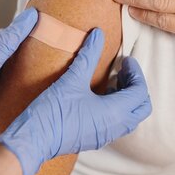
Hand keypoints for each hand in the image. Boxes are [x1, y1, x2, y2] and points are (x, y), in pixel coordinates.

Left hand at [0, 7, 37, 99]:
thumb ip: (13, 35)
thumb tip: (32, 14)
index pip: (12, 37)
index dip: (28, 40)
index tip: (46, 44)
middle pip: (9, 56)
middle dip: (23, 61)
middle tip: (44, 67)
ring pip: (3, 73)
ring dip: (14, 78)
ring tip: (34, 82)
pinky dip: (5, 91)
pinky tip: (17, 95)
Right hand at [0, 28, 151, 174]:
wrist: (33, 140)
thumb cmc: (53, 112)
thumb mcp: (72, 79)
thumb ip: (89, 55)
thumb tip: (98, 34)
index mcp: (115, 113)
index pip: (140, 92)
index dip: (136, 73)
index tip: (125, 60)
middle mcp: (114, 127)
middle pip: (141, 107)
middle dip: (135, 86)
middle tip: (122, 71)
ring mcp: (105, 136)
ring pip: (129, 117)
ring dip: (126, 98)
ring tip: (110, 81)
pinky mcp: (94, 139)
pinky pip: (116, 124)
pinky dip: (116, 108)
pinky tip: (98, 96)